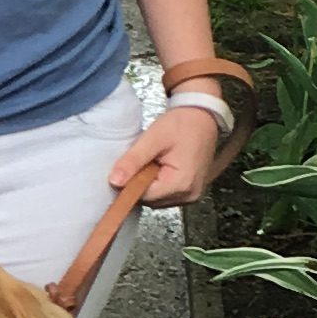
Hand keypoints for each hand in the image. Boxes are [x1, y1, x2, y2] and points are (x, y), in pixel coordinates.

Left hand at [110, 105, 227, 209]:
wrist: (202, 117)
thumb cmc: (181, 124)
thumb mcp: (153, 138)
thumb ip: (133, 160)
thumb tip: (114, 181)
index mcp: (181, 184)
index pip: (143, 196)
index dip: (130, 183)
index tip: (126, 167)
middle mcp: (188, 195)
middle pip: (150, 199)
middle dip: (140, 182)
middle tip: (142, 160)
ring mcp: (191, 196)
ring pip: (156, 199)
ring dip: (149, 183)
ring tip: (153, 161)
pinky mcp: (190, 192)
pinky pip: (165, 194)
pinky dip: (158, 183)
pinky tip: (159, 167)